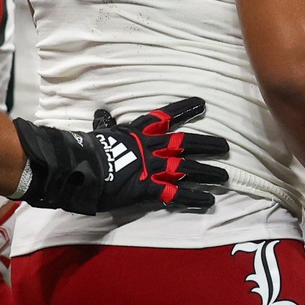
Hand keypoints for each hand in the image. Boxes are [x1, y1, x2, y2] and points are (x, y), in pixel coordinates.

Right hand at [14, 96, 229, 218]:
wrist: (79, 168)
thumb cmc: (85, 150)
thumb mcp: (100, 133)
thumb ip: (106, 126)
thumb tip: (101, 114)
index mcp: (137, 132)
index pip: (165, 116)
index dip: (184, 110)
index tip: (202, 104)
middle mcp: (150, 147)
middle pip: (185, 143)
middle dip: (206, 144)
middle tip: (225, 146)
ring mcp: (152, 167)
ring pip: (187, 167)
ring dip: (207, 172)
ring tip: (224, 175)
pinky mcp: (149, 187)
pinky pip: (176, 192)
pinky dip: (194, 197)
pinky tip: (209, 200)